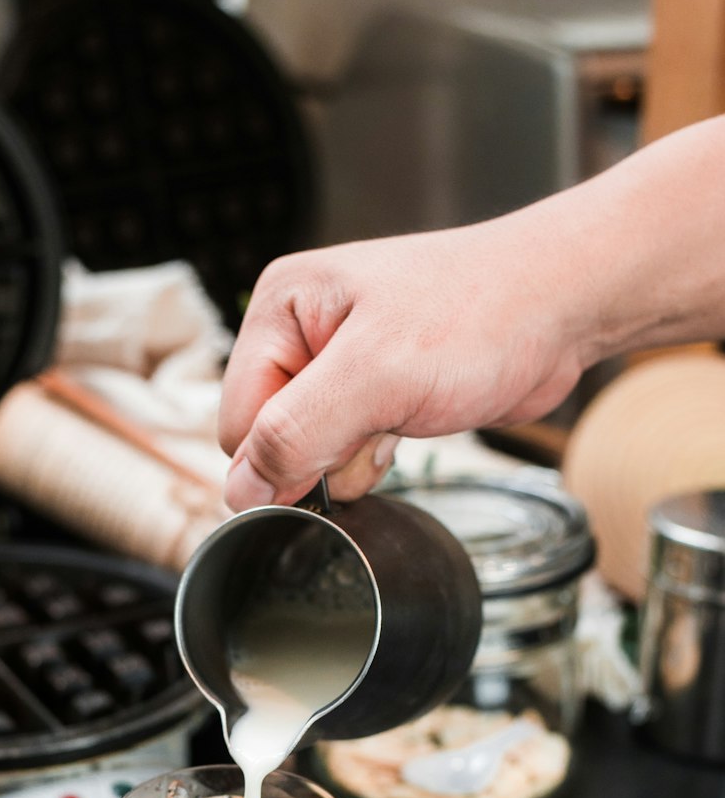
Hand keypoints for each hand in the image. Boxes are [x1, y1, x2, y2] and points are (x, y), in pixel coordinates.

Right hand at [219, 215, 592, 509]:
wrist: (563, 306)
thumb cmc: (483, 316)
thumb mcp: (377, 378)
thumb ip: (296, 433)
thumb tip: (239, 491)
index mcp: (280, 308)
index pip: (236, 421)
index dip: (278, 456)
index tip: (333, 451)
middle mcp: (300, 331)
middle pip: (269, 439)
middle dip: (320, 454)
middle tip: (377, 424)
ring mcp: (337, 364)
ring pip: (310, 452)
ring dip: (353, 457)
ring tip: (401, 414)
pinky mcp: (373, 390)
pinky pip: (345, 450)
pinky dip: (373, 455)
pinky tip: (409, 425)